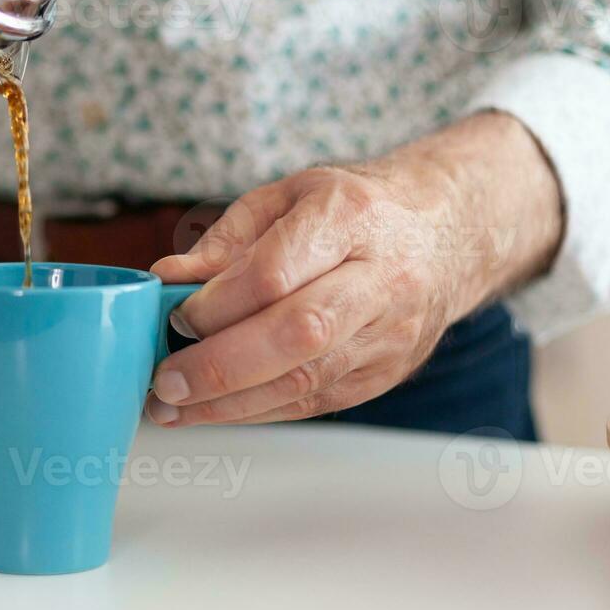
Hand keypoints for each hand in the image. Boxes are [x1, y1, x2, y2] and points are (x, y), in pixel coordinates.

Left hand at [145, 111, 563, 426]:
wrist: (443, 235)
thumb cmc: (351, 212)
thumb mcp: (286, 198)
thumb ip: (225, 241)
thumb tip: (168, 278)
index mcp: (349, 218)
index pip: (278, 272)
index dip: (220, 303)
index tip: (177, 315)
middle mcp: (379, 279)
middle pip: (299, 333)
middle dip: (220, 366)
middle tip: (165, 381)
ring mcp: (389, 333)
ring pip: (307, 380)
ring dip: (229, 403)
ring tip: (170, 408)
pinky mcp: (384, 373)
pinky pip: (314, 402)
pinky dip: (256, 411)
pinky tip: (213, 411)